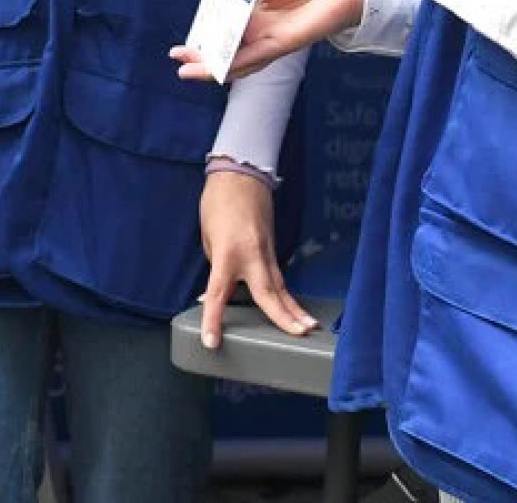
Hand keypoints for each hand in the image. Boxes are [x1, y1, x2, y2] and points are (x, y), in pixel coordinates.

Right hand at [171, 0, 363, 81]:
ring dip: (213, 67)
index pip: (224, 32)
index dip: (204, 38)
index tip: (181, 43)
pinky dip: (238, 62)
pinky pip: (258, 56)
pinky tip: (220, 67)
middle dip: (202, 57)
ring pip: (238, 61)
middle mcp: (261, 33)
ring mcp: (272, 41)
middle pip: (226, 51)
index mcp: (256, 16)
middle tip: (176, 56)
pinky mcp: (286, 43)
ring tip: (188, 70)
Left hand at [197, 169, 315, 348]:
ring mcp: (266, 252)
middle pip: (268, 293)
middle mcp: (251, 256)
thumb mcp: (208, 237)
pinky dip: (286, 295)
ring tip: (309, 328)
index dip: (214, 319)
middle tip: (301, 334)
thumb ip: (216, 264)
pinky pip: (278, 276)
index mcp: (227, 253)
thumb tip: (219, 289)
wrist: (240, 175)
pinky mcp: (272, 248)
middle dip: (284, 316)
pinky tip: (294, 310)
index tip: (212, 342)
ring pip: (280, 286)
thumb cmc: (218, 203)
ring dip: (294, 309)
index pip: (218, 293)